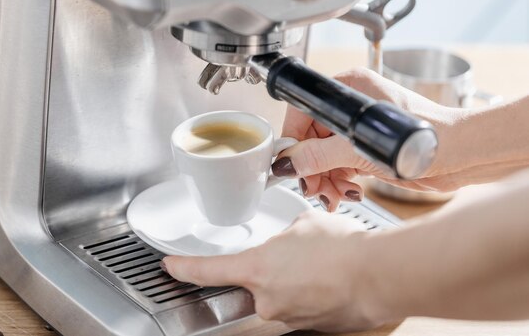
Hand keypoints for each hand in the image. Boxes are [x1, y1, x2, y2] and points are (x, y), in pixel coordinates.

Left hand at [162, 210, 377, 331]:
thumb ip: (286, 237)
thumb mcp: (303, 226)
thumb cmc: (343, 247)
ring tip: (322, 265)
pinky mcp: (311, 326)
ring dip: (295, 280)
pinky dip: (312, 292)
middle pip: (251, 285)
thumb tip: (290, 242)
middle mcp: (267, 299)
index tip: (170, 267)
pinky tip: (331, 278)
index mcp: (256, 268)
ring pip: (280, 296)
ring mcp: (289, 317)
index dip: (184, 268)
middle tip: (298, 255)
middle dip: (269, 269)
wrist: (380, 275)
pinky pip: (302, 306)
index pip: (207, 270)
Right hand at [271, 68, 465, 210]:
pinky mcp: (368, 150)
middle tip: (312, 188)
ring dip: (325, 180)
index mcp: (349, 88)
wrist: (463, 156)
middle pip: (312, 138)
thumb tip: (288, 163)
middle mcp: (353, 106)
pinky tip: (348, 193)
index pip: (303, 112)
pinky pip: (340, 166)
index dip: (293, 141)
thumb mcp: (360, 148)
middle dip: (311, 168)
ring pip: (325, 156)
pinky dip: (339, 182)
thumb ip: (319, 156)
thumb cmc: (427, 136)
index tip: (288, 164)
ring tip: (333, 196)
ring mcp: (361, 129)